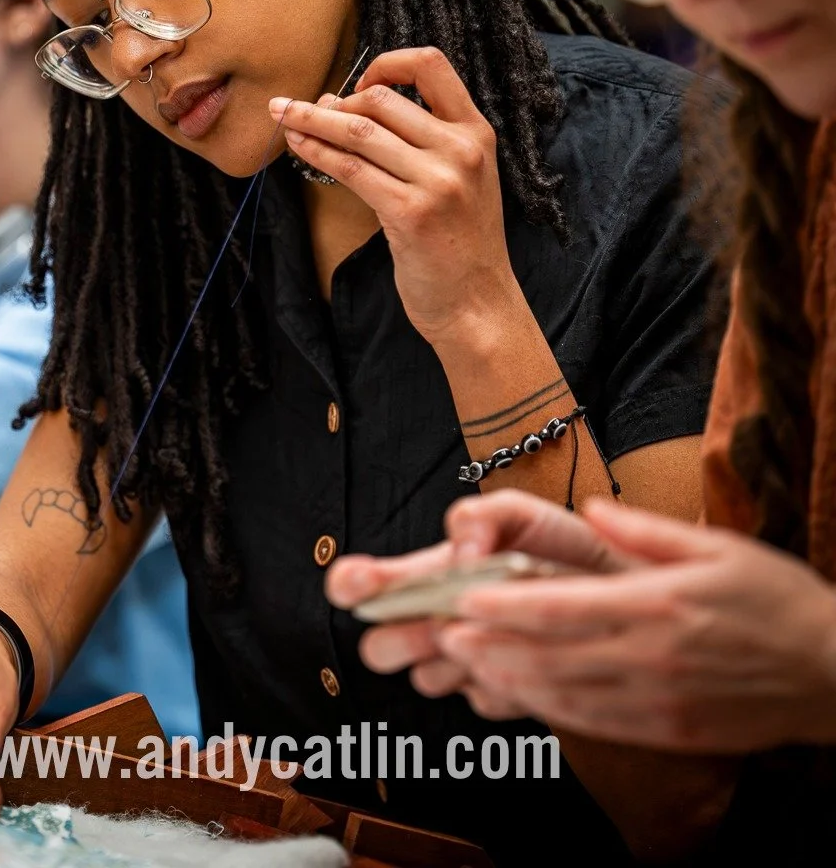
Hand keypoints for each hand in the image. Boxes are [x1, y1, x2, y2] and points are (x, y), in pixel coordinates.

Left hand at [269, 47, 523, 350]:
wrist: (477, 305)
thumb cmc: (459, 243)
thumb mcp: (458, 180)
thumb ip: (417, 142)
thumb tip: (340, 102)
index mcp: (476, 133)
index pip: (431, 65)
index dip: (386, 64)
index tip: (358, 85)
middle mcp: (461, 150)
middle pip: (381, 101)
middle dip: (332, 102)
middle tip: (302, 111)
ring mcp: (438, 181)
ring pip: (359, 132)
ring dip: (311, 121)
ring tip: (284, 117)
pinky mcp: (410, 212)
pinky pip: (350, 169)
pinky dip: (317, 152)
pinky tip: (298, 147)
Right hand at [326, 491, 636, 717]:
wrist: (619, 594)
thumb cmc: (564, 549)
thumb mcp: (525, 514)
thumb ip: (483, 516)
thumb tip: (460, 546)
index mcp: (426, 573)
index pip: (360, 584)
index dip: (352, 585)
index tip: (360, 583)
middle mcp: (431, 620)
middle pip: (378, 648)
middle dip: (405, 634)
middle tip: (443, 618)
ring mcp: (461, 662)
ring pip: (428, 679)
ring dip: (459, 656)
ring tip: (502, 628)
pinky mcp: (497, 695)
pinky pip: (481, 700)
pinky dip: (506, 678)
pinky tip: (531, 653)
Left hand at [437, 501, 835, 751]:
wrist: (835, 673)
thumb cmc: (775, 600)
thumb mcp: (718, 547)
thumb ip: (646, 530)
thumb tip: (592, 509)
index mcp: (658, 603)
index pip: (562, 606)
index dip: (505, 606)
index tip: (462, 598)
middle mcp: (650, 656)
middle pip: (552, 653)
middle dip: (490, 646)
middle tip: (442, 635)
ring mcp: (658, 699)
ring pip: (566, 693)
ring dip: (509, 679)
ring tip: (465, 665)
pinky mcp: (667, 729)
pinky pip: (596, 722)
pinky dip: (551, 710)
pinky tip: (521, 697)